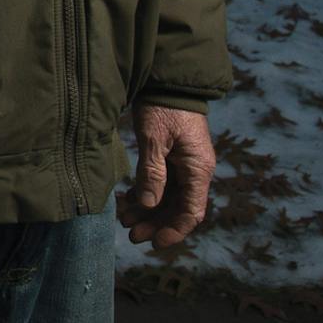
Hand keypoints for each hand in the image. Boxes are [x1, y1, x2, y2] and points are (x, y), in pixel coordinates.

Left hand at [119, 104, 214, 247]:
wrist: (167, 79)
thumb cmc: (163, 107)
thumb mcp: (154, 139)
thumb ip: (152, 172)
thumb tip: (149, 204)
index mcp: (198, 169)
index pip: (191, 212)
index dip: (174, 231)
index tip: (154, 242)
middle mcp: (195, 171)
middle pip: (178, 208)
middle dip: (155, 223)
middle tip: (130, 234)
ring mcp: (185, 164)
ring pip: (167, 198)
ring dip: (148, 210)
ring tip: (124, 218)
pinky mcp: (173, 157)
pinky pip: (162, 184)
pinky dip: (146, 193)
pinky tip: (127, 199)